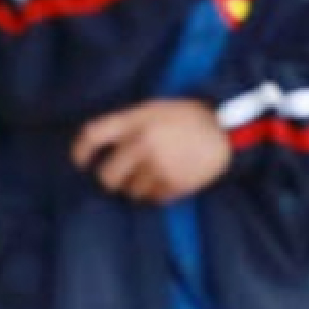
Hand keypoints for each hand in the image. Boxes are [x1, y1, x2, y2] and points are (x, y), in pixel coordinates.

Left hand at [73, 99, 232, 203]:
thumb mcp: (154, 109)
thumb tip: (98, 151)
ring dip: (139, 187)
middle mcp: (143, 143)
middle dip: (114, 179)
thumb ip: (127, 125)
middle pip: (107, 177)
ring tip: (158, 172)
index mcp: (135, 120)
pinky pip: (153, 199)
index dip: (80, 152)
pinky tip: (171, 178)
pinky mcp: (174, 183)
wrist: (228, 129)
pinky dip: (158, 193)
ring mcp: (158, 165)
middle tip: (125, 175)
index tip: (81, 163)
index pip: (92, 135)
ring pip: (130, 192)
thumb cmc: (187, 117)